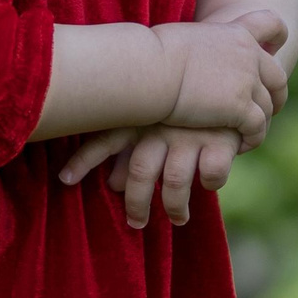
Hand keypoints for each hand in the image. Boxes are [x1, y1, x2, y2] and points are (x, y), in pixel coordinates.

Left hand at [58, 124, 241, 227]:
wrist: (233, 74)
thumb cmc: (186, 108)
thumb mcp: (155, 119)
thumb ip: (132, 149)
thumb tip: (113, 184)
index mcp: (142, 118)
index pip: (105, 139)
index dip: (83, 160)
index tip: (64, 180)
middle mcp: (162, 127)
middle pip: (140, 174)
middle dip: (137, 205)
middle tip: (136, 223)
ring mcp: (192, 134)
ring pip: (174, 184)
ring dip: (174, 207)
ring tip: (177, 219)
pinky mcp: (222, 140)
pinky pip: (212, 175)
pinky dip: (210, 185)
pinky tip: (208, 186)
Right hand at [153, 13, 288, 137]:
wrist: (148, 69)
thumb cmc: (152, 55)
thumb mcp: (182, 41)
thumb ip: (196, 50)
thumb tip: (184, 59)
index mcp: (234, 33)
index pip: (270, 24)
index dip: (277, 35)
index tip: (276, 46)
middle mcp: (248, 55)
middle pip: (276, 77)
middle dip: (276, 96)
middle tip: (269, 110)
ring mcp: (247, 81)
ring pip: (267, 107)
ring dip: (259, 123)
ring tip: (246, 136)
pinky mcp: (240, 107)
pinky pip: (257, 128)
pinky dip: (252, 139)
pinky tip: (239, 147)